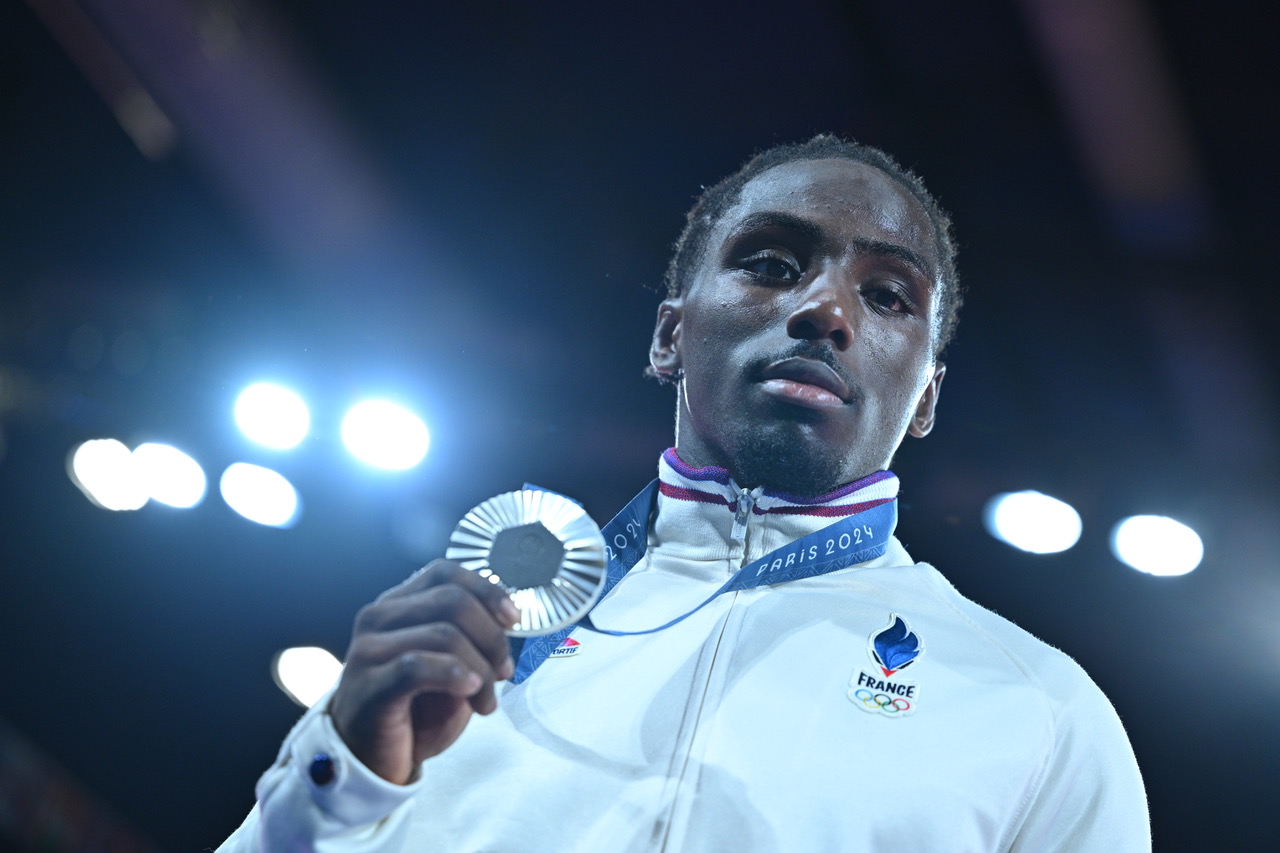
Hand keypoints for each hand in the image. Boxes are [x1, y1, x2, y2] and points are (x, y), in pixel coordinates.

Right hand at [329, 560, 519, 784]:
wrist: (373, 760)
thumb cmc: (414, 710)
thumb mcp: (450, 665)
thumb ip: (471, 637)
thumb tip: (507, 620)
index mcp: (398, 604)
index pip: (446, 572)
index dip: (486, 590)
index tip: (513, 620)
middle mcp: (378, 617)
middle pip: (452, 601)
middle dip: (492, 637)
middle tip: (505, 672)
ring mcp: (368, 649)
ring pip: (444, 634)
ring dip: (481, 670)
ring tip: (487, 702)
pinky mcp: (368, 684)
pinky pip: (417, 666)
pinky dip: (454, 675)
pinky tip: (470, 692)